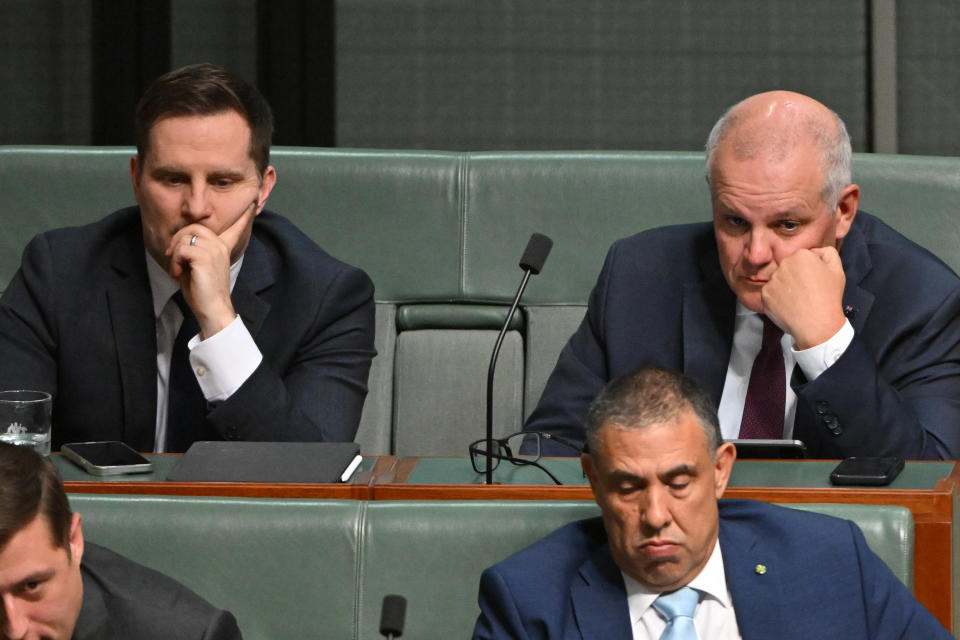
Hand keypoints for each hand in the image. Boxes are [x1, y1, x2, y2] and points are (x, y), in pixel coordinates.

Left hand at [165, 203, 255, 337]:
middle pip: (194, 227)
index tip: (252, 203)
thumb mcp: (198, 267)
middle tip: (172, 256)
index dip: (244, 216)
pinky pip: (182, 249)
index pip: (236, 228)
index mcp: (223, 248)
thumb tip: (176, 242)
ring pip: (185, 237)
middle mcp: (221, 246)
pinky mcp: (205, 257)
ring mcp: (215, 250)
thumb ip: (192, 252)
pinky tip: (178, 272)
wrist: (212, 309)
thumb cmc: (203, 292)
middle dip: (177, 239)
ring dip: (174, 253)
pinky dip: (175, 261)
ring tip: (177, 268)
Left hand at [761, 247, 846, 349]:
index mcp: (801, 255)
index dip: (809, 269)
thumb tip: (814, 251)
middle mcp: (784, 264)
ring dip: (786, 287)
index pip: (802, 258)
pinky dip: (778, 298)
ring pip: (779, 280)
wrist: (817, 324)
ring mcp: (772, 280)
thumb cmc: (829, 297)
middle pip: (788, 267)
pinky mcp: (765, 294)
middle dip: (796, 276)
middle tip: (807, 291)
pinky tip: (789, 305)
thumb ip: (827, 252)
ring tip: (799, 299)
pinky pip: (770, 293)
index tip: (815, 281)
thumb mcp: (837, 269)